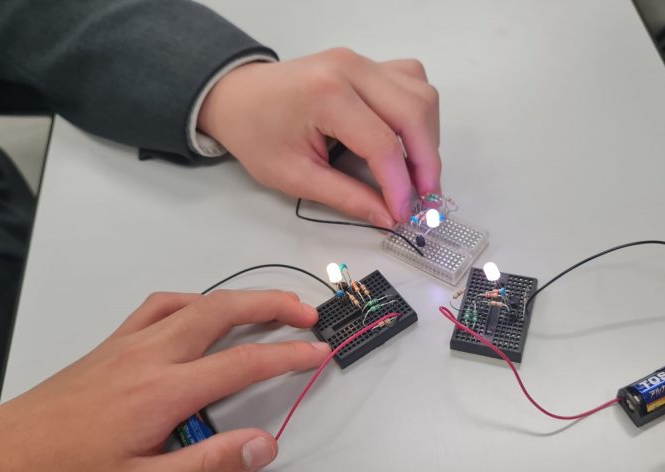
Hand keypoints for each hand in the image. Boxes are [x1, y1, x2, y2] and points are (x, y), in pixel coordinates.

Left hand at [0, 290, 329, 471]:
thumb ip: (208, 464)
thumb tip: (265, 442)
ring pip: (193, 302)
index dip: (290, 356)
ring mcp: (127, 343)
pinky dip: (194, 301)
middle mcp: (149, 355)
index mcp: (163, 390)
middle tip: (309, 313)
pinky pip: (160, 307)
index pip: (244, 363)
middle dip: (273, 306)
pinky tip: (201, 313)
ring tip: (269, 307)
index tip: (321, 352)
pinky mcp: (111, 345)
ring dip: (238, 299)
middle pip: (223, 312)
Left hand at [198, 47, 440, 226]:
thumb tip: (387, 216)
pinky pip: (412, 82)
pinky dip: (419, 114)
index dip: (400, 185)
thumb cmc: (256, 133)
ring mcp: (361, 62)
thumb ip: (346, 197)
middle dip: (427, 162)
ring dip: (428, 138)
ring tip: (418, 174)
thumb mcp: (294, 176)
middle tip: (426, 200)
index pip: (382, 143)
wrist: (237, 97)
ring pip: (421, 95)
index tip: (403, 214)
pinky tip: (408, 141)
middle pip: (414, 113)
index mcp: (326, 94)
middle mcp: (350, 69)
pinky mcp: (367, 64)